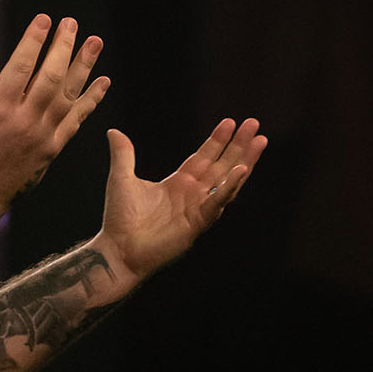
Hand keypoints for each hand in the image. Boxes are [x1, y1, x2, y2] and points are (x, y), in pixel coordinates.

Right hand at [0, 14, 110, 218]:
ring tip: (95, 42)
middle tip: (72, 23)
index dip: (34, 40)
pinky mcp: (52, 148)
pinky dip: (91, 99)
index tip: (44, 19)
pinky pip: (77, 120)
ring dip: (84, 66)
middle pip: (50, 76)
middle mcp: (24, 120)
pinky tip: (102, 82)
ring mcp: (42, 135)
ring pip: (68, 95)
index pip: (21, 66)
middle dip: (63, 46)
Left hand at [97, 117, 265, 278]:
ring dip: (245, 161)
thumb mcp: (121, 178)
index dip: (217, 141)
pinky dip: (229, 188)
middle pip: (222, 165)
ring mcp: (197, 208)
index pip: (204, 157)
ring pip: (228, 181)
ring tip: (259, 142)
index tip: (231, 122)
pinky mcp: (197, 223)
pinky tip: (241, 171)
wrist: (117, 249)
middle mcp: (192, 194)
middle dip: (239, 145)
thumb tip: (113, 131)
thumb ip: (123, 154)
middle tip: (254, 123)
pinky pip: (216, 203)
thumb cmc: (120, 219)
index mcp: (179, 183)